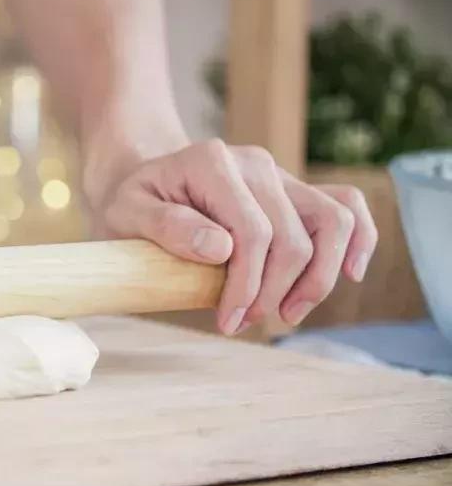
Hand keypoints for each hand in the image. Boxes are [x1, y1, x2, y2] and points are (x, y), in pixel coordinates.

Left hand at [86, 139, 377, 334]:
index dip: (248, 285)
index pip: (253, 232)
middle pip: (294, 236)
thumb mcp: (127, 213)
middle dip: (275, 291)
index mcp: (212, 163)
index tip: (228, 322)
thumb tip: (220, 249)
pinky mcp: (293, 192)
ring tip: (288, 314)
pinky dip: (359, 239)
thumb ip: (167, 226)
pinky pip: (346, 206)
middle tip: (243, 322)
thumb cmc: (131, 201)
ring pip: (333, 222)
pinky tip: (348, 274)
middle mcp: (255, 164)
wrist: (140, 180)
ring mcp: (280, 176)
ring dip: (318, 277)